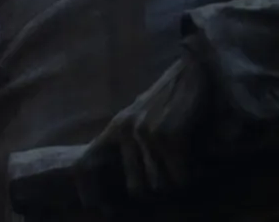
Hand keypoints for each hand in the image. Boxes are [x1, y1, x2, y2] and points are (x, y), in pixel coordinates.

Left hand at [73, 52, 211, 207]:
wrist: (192, 70)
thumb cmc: (169, 98)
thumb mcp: (140, 117)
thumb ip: (130, 143)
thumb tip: (132, 184)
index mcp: (116, 127)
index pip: (85, 164)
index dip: (87, 192)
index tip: (102, 211)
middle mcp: (126, 131)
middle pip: (136, 189)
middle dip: (153, 191)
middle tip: (167, 179)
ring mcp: (146, 133)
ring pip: (160, 186)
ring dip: (173, 181)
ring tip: (182, 162)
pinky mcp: (168, 136)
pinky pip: (179, 177)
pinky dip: (188, 175)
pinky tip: (192, 160)